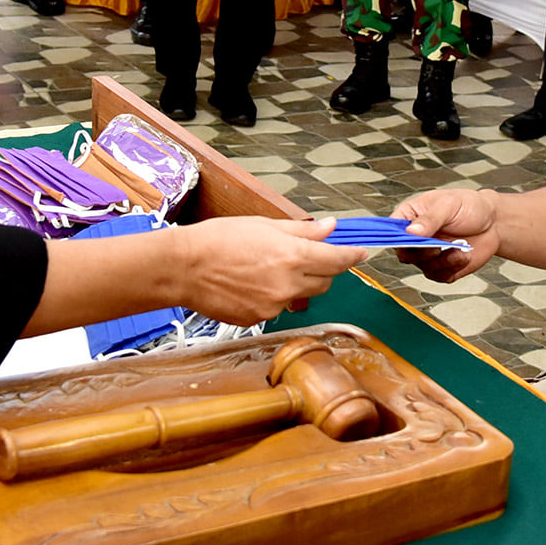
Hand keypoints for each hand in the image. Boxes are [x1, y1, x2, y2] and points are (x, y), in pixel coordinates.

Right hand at [173, 217, 366, 321]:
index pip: (338, 260)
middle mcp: (288, 284)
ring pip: (301, 296)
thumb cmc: (218, 240)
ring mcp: (274, 305)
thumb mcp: (263, 225)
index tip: (362, 252)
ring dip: (297, 284)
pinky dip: (274, 297)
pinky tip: (252, 284)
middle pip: (325, 281)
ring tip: (268, 269)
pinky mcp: (259, 319)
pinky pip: (278, 308)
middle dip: (322, 269)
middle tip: (305, 256)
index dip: (353, 256)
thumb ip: (302, 231)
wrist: (183, 268)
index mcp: (292, 256)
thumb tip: (330, 228)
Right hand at [390, 188, 500, 282]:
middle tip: (437, 247)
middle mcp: (415, 238)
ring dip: (442, 262)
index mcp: (409, 217)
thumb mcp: (448, 205)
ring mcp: (428, 255)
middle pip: (404, 254)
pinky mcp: (442, 268)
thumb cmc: (468, 206)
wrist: (493, 222)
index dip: (394, 239)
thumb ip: (430, 219)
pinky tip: (464, 255)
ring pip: (423, 268)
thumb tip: (411, 231)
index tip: (407, 241)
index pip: (390, 231)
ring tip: (459, 249)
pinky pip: (440, 276)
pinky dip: (453, 268)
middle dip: (422, 253)